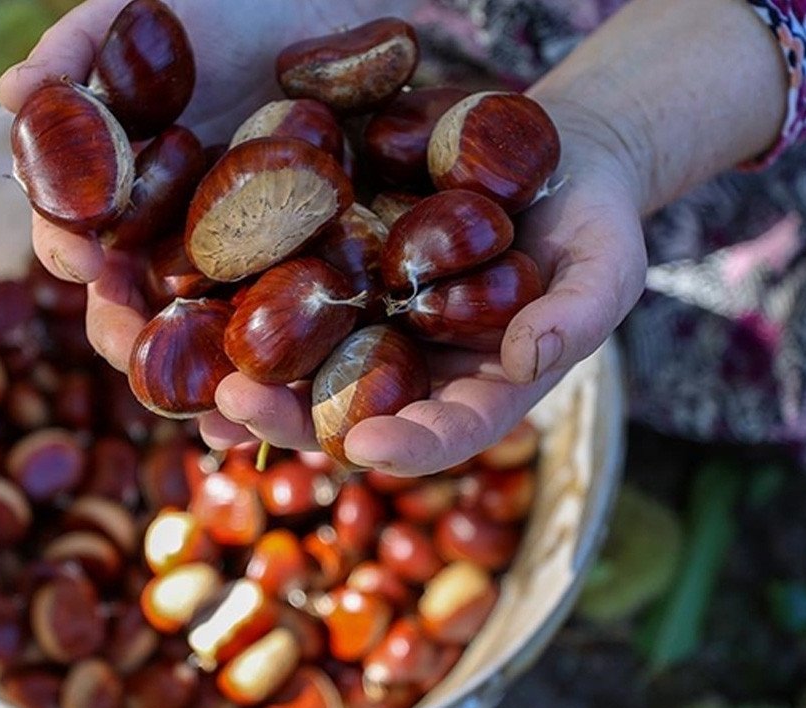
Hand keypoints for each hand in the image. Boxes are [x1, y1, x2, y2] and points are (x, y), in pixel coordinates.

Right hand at [0, 0, 415, 363]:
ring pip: (199, 338)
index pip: (73, 233)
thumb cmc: (220, 5)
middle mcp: (160, 239)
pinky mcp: (294, 275)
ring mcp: (228, 265)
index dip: (72, 249)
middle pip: (129, 305)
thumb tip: (12, 92)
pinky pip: (276, 334)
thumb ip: (76, 51)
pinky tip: (277, 400)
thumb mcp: (141, 14)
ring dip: (196, 381)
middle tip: (136, 355)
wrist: (325, 3)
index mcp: (113, 191)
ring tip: (211, 409)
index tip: (84, 258)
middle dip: (128, 337)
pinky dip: (271, 374)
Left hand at [200, 100, 648, 474]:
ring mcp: (376, 324)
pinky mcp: (346, 274)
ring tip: (201, 385)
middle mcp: (416, 369)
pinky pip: (292, 300)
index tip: (363, 448)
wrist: (556, 160)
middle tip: (239, 410)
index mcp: (480, 388)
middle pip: (351, 413)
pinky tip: (199, 312)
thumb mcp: (607, 267)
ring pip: (307, 370)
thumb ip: (576, 318)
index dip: (406, 447)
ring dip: (253, 385)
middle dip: (294, 420)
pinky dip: (248, 311)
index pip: (444, 433)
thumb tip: (525, 359)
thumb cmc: (594, 225)